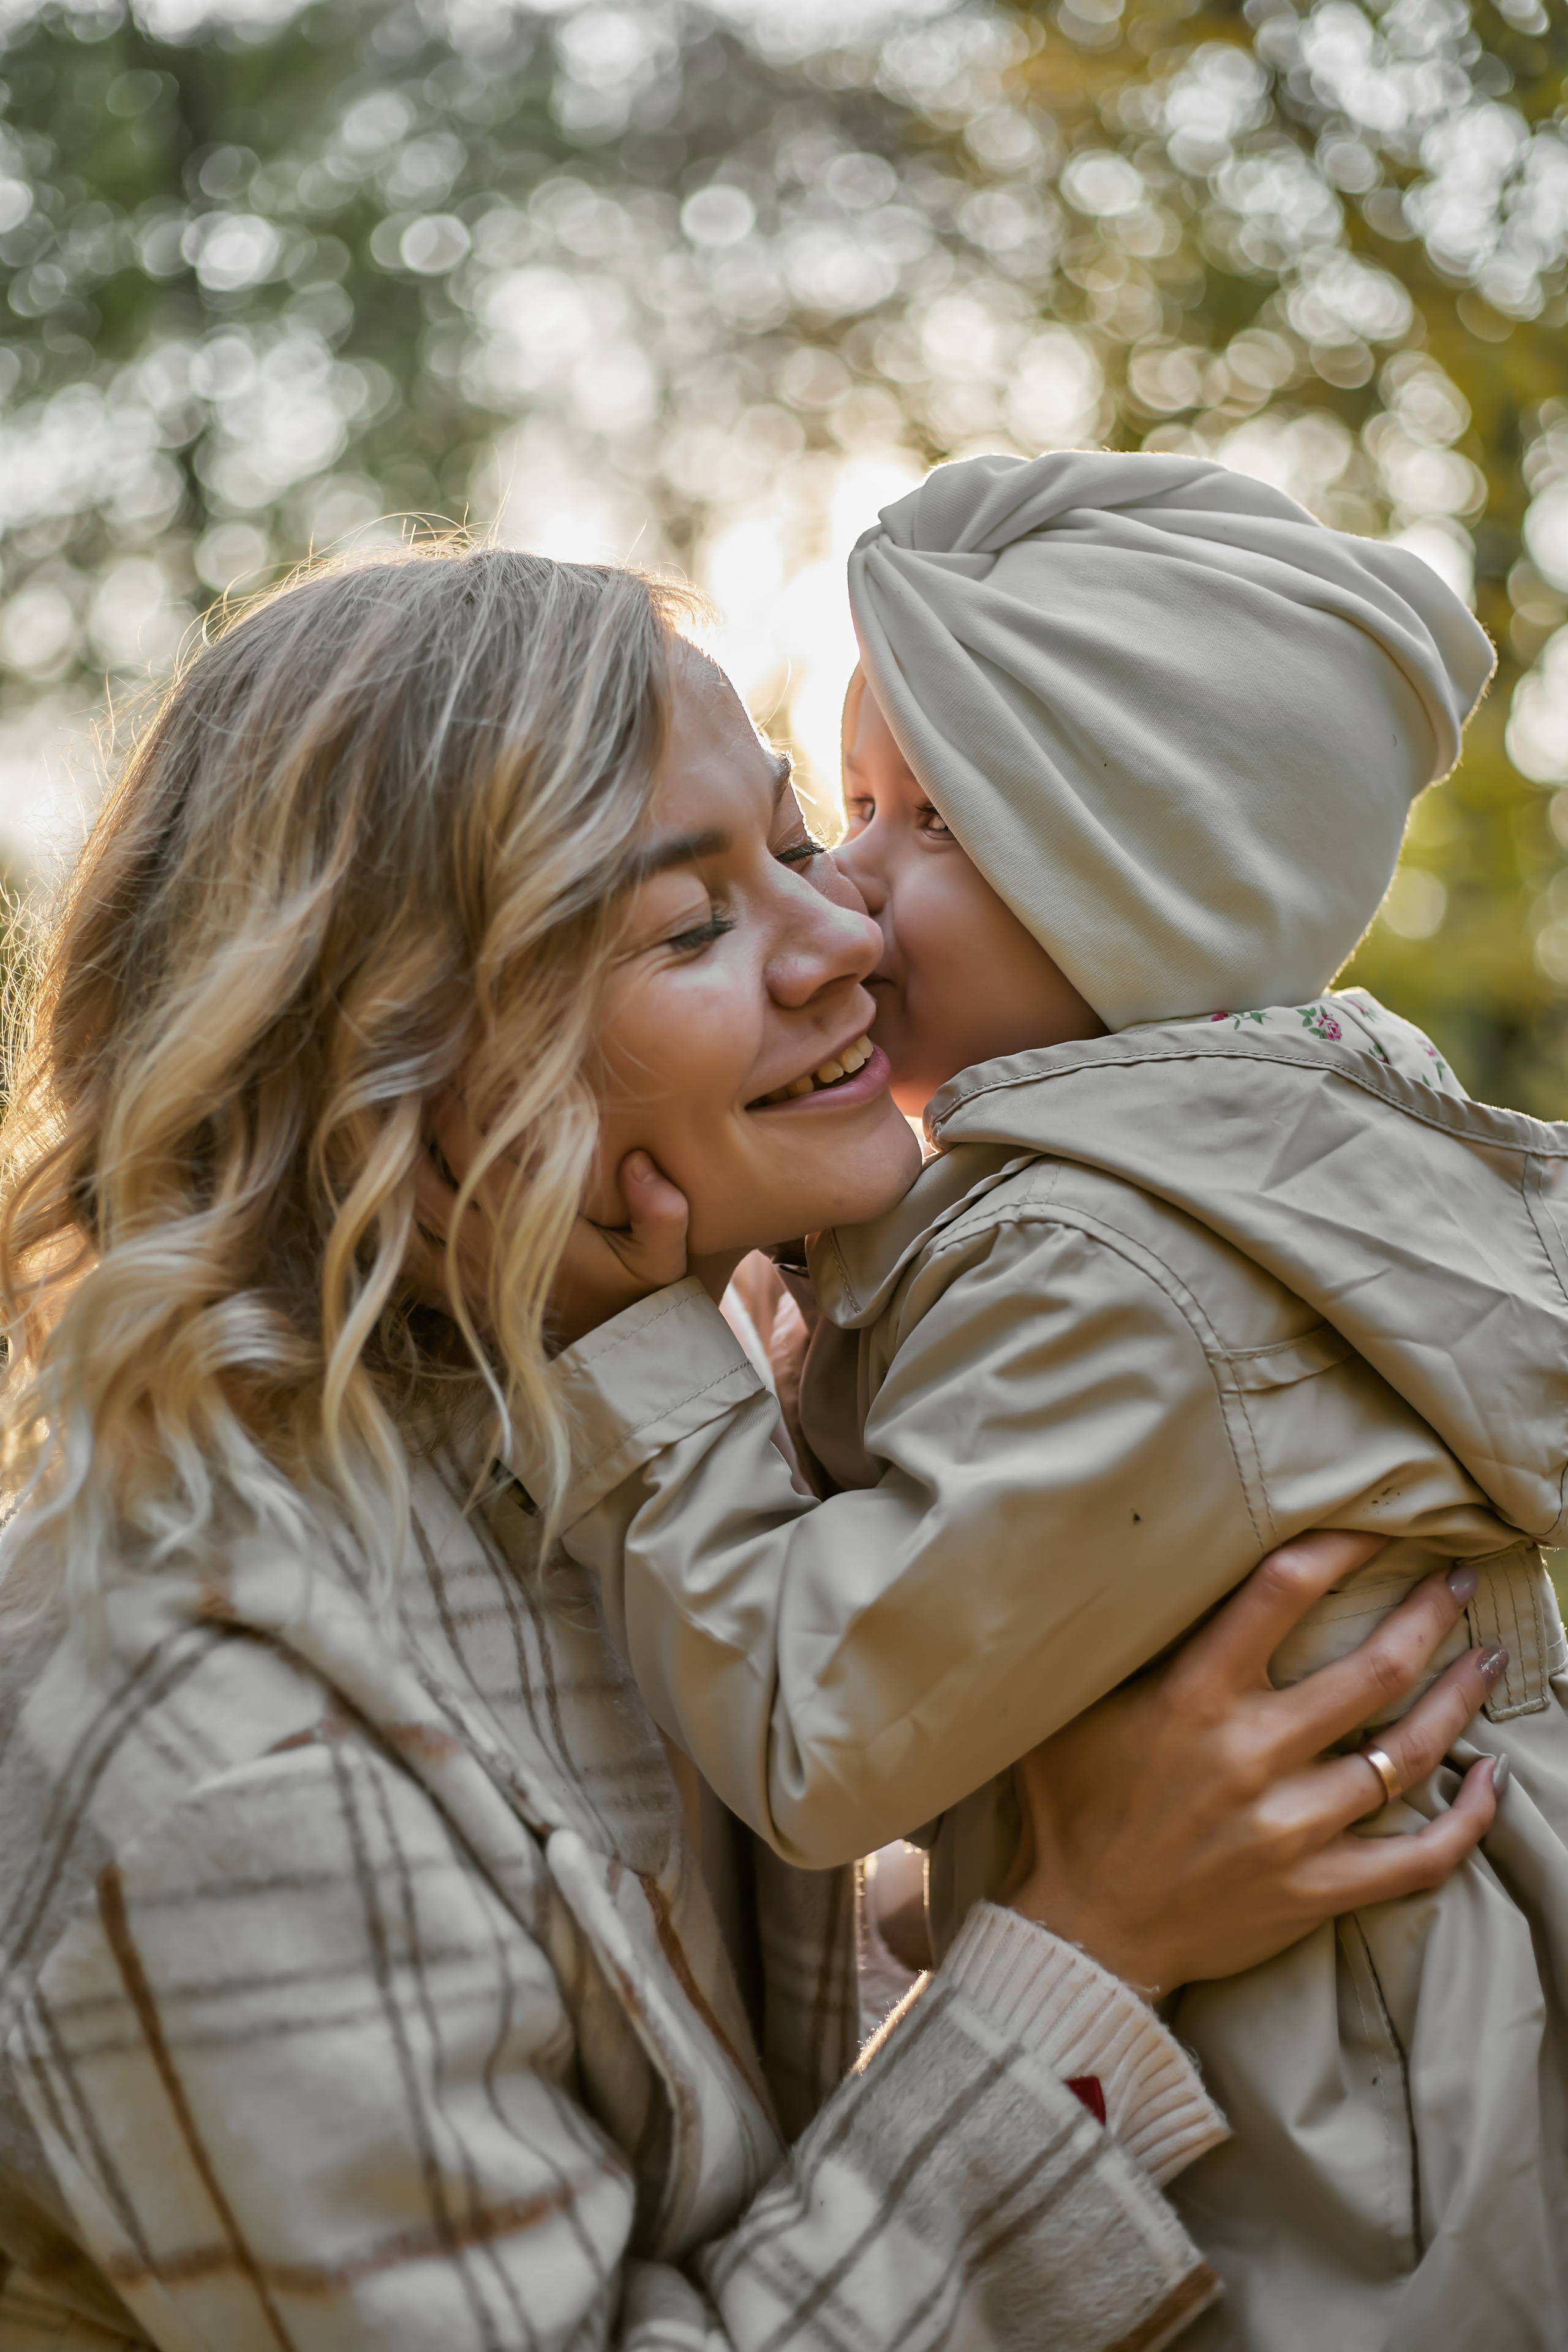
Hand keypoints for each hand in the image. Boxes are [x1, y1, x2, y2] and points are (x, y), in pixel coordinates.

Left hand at [414, 1091, 693, 1346]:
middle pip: (424, 1184)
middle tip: (402, 1098)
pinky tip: (388, 1204)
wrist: (616, 1362)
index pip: (474, 1158)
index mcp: (528, 1229)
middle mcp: (484, 1250)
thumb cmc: (638, 1296)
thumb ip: (663, 1213)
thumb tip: (639, 1163)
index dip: (451, 1115)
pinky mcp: (459, 1299)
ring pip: (409, 1221)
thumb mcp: (664, 1258)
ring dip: (392, 1181)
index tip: (441, 1080)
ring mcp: (465, 1277)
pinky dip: (395, 1232)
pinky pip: (411, 1263)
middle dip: (407, 1140)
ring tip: (384, 1141)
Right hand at [1004, 1530, 1502, 1999]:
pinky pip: (1418, 1858)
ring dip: (1458, 1699)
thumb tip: (1133, 1565)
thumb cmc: (1073, 1807)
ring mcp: (1291, 1830)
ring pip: (1407, 1754)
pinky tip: (1490, 1780)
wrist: (1082, 1934)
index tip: (1377, 1524)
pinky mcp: (1314, 1891)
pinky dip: (1466, 1820)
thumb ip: (1115, 1643)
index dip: (1340, 1546)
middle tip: (1457, 1581)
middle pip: (1374, 1670)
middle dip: (1427, 1615)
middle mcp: (1252, 1756)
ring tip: (1484, 1658)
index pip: (1281, 1592)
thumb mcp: (1072, 1708)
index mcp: (1192, 1698)